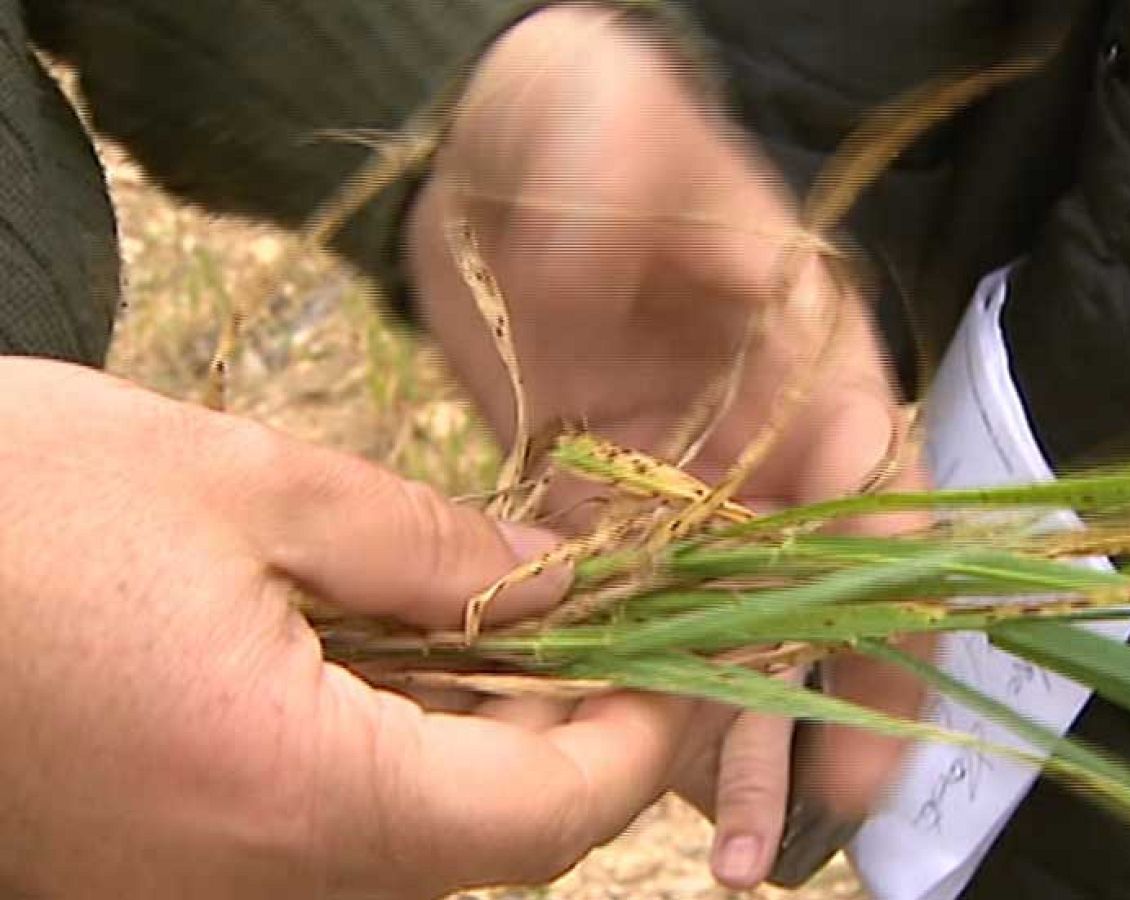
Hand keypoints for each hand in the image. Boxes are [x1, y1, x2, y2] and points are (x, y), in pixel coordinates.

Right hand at [0, 357, 718, 898]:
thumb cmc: (3, 507)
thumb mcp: (241, 484)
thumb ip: (432, 551)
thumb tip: (564, 587)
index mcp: (296, 800)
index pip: (551, 815)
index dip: (641, 734)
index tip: (678, 649)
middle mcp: (250, 889)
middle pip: (490, 842)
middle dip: (568, 734)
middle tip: (592, 614)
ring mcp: (191, 897)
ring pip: (410, 846)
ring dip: (477, 745)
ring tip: (493, 621)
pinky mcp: (145, 877)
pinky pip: (317, 841)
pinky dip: (383, 759)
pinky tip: (381, 660)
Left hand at [406, 5, 929, 886]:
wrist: (500, 162)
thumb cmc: (575, 124)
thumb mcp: (613, 119)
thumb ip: (669, 196)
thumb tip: (713, 290)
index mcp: (806, 356)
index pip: (873, 490)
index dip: (891, 606)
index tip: (880, 710)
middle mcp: (762, 440)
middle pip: (816, 588)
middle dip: (826, 706)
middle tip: (809, 829)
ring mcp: (684, 487)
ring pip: (727, 627)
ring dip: (733, 734)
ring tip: (727, 854)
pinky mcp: (599, 512)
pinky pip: (626, 621)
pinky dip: (633, 696)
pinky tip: (621, 774)